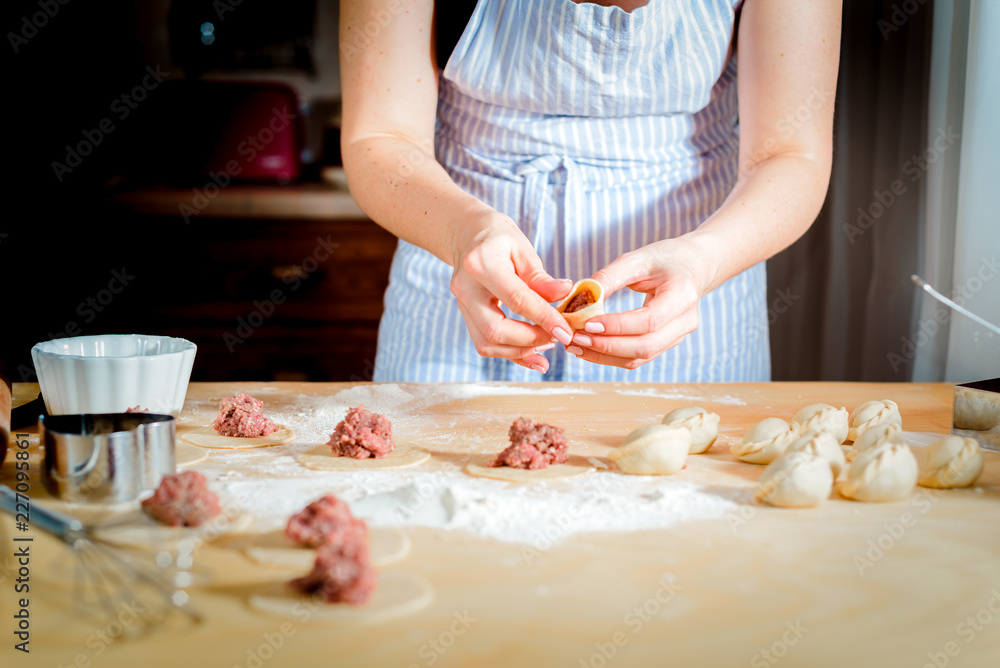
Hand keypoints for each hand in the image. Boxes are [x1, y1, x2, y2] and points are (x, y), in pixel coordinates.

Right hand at [450, 211, 573, 372]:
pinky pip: (484, 343)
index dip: (544, 318)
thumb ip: (542, 278)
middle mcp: (466, 288)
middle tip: (557, 338)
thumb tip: (566, 294)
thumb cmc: (499, 239)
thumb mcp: (523, 250)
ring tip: (547, 345)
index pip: (517, 299)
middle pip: (495, 330)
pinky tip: (531, 353)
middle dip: (531, 340)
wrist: (468, 235)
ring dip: (520, 351)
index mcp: (482, 264)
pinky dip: (509, 352)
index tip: (566, 332)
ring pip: (487, 343)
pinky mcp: (464, 315)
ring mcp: (461, 304)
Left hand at [567, 237, 714, 369]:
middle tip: (575, 338)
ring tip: (575, 346)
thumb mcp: (638, 258)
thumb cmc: (666, 258)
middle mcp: (684, 322)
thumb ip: (610, 276)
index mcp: (682, 296)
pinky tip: (588, 348)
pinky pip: (638, 357)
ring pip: (640, 357)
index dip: (617, 326)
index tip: (587, 323)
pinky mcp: (666, 344)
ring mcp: (678, 337)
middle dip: (606, 346)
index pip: (649, 320)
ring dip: (604, 356)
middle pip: (645, 346)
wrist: (694, 267)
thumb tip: (580, 296)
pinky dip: (611, 356)